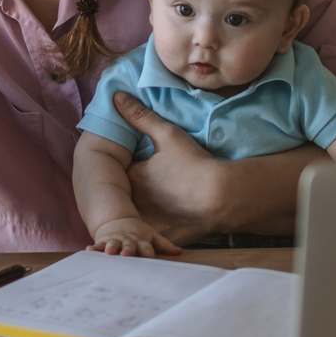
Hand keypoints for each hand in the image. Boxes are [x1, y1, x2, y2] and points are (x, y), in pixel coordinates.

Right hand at [90, 215, 183, 257]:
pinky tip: (88, 250)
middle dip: (128, 249)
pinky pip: (98, 245)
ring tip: (108, 252)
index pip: (146, 247)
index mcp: (141, 240)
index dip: (147, 252)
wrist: (117, 220)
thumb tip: (180, 252)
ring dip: (111, 247)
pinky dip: (94, 248)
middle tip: (126, 254)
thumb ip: (164, 245)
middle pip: (129, 245)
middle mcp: (128, 240)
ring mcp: (115, 240)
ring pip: (113, 244)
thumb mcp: (151, 236)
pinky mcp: (103, 241)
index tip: (148, 258)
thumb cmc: (137, 233)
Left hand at [112, 92, 225, 244]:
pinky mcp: (161, 240)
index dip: (118, 172)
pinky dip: (149, 236)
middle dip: (123, 196)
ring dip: (134, 218)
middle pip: (120, 200)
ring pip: (132, 223)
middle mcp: (133, 204)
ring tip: (147, 211)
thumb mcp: (167, 135)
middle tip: (138, 191)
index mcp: (131, 178)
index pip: (114, 175)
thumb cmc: (194, 165)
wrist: (222, 198)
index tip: (126, 168)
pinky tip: (158, 229)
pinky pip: (148, 240)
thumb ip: (140, 116)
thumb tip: (115, 96)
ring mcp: (147, 224)